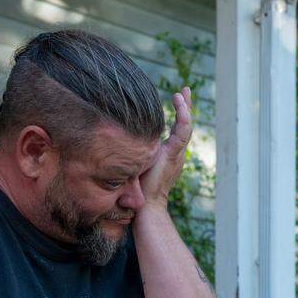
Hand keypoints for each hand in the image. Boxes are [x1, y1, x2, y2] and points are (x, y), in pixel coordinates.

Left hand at [140, 87, 193, 209]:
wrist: (146, 206)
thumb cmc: (137, 193)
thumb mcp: (135, 167)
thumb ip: (132, 156)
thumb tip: (111, 146)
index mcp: (169, 157)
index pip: (177, 132)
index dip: (178, 117)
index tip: (175, 101)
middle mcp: (176, 154)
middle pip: (185, 126)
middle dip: (186, 107)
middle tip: (185, 90)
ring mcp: (176, 154)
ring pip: (186, 126)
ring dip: (185, 108)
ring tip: (182, 93)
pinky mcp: (173, 154)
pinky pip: (182, 131)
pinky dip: (182, 116)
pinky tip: (178, 102)